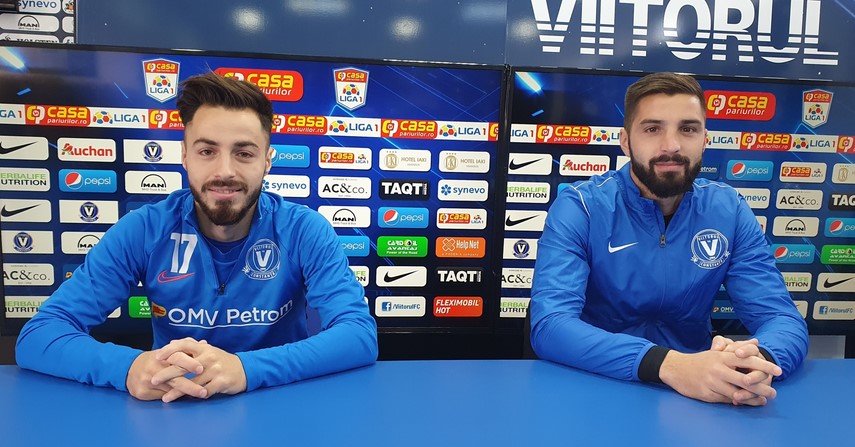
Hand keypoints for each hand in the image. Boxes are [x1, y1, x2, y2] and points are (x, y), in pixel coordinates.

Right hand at [126, 350, 204, 401]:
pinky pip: (161, 397)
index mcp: (162, 356)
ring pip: (169, 390)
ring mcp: (147, 381)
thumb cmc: (154, 360)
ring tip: (200, 395)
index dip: (190, 363)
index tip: (201, 369)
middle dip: (191, 386)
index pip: (177, 358)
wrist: (129, 369)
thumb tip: (204, 343)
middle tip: (203, 391)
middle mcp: (154, 368)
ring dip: (185, 394)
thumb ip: (185, 348)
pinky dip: (174, 397)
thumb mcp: (167, 352)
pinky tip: (184, 398)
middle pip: (174, 378)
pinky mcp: (143, 392)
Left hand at [152, 337, 246, 401]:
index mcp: (204, 348)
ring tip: (166, 398)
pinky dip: (194, 396)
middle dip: (166, 374)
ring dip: (177, 391)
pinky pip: (204, 391)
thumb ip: (191, 347)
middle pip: (184, 366)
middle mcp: (209, 357)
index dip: (169, 350)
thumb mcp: (209, 350)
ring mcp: (215, 370)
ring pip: (192, 382)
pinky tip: (186, 400)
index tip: (157, 357)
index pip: (184, 344)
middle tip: (153, 380)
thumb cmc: (222, 361)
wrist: (244, 369)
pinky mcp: (221, 382)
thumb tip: (171, 343)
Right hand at [659, 349, 781, 405]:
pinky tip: (746, 403)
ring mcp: (712, 382)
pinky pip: (726, 400)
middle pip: (745, 380)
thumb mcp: (718, 352)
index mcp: (722, 357)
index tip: (778, 371)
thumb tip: (756, 342)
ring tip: (763, 400)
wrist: (676, 368)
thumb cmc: (700, 361)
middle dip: (762, 387)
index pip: (747, 360)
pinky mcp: (707, 393)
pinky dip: (738, 402)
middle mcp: (718, 369)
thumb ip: (738, 348)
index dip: (764, 365)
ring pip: (737, 393)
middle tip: (774, 392)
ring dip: (752, 398)